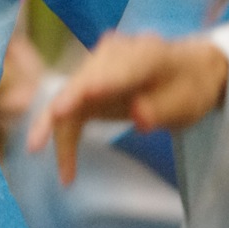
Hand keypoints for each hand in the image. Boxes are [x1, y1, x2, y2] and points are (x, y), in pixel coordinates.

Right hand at [28, 32, 228, 183]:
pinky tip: (67, 169)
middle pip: (81, 82)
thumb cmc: (190, 86)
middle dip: (61, 110)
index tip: (76, 100)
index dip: (97, 84)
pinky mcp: (87, 88)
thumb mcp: (188, 100)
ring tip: (64, 173)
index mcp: (146, 54)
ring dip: (57, 135)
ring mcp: (96, 70)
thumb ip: (162, 107)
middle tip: (38, 141)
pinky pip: (69, 113)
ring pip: (67, 100)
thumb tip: (138, 117)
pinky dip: (64, 139)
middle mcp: (113, 56)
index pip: (119, 70)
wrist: (189, 70)